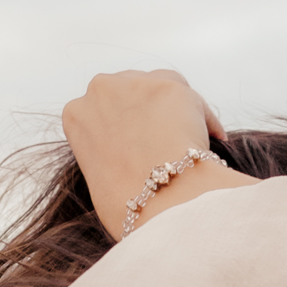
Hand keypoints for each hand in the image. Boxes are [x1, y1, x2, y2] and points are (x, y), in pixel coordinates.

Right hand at [61, 70, 231, 239]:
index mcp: (76, 113)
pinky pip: (193, 103)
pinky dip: (204, 121)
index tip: (139, 141)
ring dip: (175, 112)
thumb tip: (133, 155)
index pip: (103, 109)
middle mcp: (101, 89)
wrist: (153, 198)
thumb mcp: (97, 174)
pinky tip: (210, 142)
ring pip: (162, 88)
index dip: (125, 126)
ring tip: (186, 144)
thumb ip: (108, 151)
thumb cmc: (125, 202)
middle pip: (131, 90)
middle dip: (148, 112)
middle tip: (166, 141)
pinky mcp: (170, 86)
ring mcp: (136, 84)